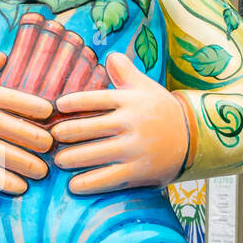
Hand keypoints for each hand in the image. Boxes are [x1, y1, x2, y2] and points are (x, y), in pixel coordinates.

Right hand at [0, 51, 53, 194]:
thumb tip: (4, 55)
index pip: (15, 99)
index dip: (36, 108)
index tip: (49, 115)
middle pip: (13, 129)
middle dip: (37, 140)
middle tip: (51, 148)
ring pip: (2, 153)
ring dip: (26, 164)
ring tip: (42, 172)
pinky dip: (4, 181)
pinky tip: (20, 188)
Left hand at [52, 52, 188, 194]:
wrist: (191, 137)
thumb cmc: (159, 110)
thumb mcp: (145, 87)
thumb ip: (126, 71)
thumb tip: (110, 55)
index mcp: (130, 100)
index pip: (96, 98)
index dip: (74, 102)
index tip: (58, 106)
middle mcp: (132, 123)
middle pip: (91, 127)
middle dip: (66, 133)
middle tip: (51, 138)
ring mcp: (135, 148)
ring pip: (96, 154)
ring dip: (72, 158)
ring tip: (57, 161)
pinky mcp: (139, 170)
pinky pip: (109, 178)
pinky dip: (89, 183)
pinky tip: (73, 186)